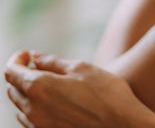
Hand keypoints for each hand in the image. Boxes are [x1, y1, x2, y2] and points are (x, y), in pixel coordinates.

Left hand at [4, 50, 154, 127]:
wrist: (122, 125)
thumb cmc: (106, 94)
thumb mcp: (82, 68)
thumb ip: (53, 62)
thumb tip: (34, 56)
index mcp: (39, 87)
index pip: (11, 71)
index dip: (16, 59)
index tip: (27, 54)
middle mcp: (33, 109)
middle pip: (13, 89)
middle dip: (22, 75)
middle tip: (39, 66)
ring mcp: (39, 126)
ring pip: (21, 107)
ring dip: (28, 92)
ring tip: (49, 84)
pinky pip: (31, 120)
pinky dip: (35, 108)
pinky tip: (54, 102)